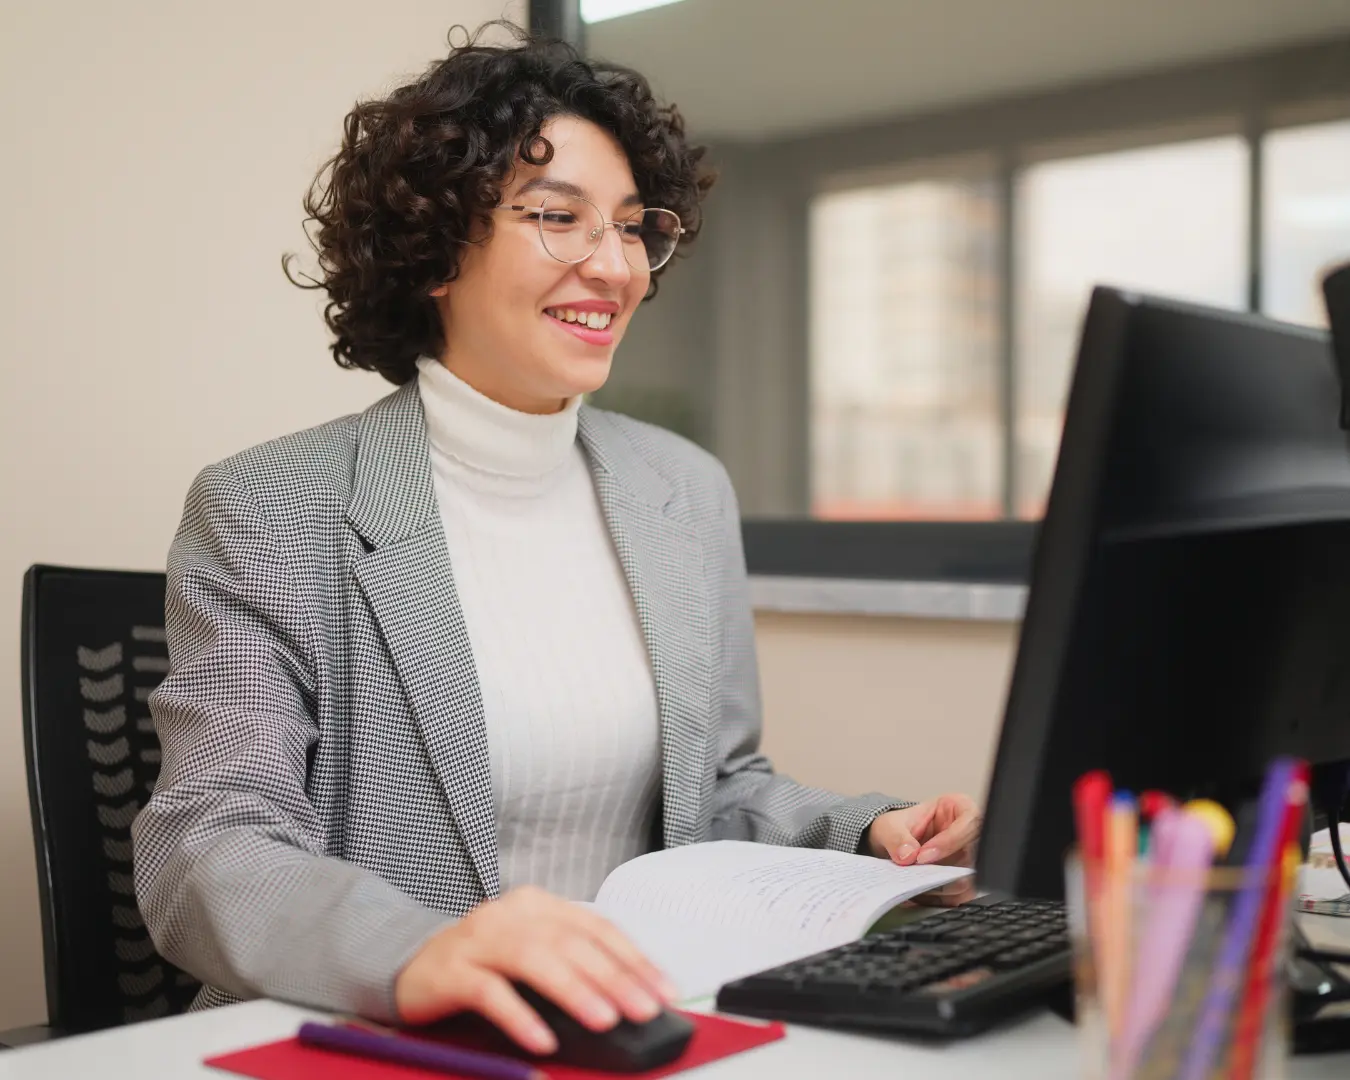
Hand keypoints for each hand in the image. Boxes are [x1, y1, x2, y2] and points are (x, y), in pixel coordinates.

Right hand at [394, 886, 677, 1054]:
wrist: (409, 964)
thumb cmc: (482, 964)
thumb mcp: (530, 955)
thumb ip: (571, 966)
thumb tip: (628, 1001)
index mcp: (538, 904)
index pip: (597, 927)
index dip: (635, 958)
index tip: (665, 989)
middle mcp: (510, 914)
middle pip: (571, 941)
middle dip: (615, 977)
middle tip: (645, 1008)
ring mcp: (478, 939)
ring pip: (535, 959)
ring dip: (575, 991)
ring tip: (606, 1020)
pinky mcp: (450, 970)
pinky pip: (490, 992)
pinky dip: (521, 1016)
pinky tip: (543, 1039)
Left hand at [865, 794, 981, 905]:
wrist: (890, 846)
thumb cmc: (897, 827)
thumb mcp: (889, 826)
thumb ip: (896, 837)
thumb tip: (908, 855)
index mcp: (959, 808)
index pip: (969, 823)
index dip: (949, 842)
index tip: (923, 856)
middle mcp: (969, 835)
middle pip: (975, 855)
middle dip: (946, 871)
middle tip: (919, 879)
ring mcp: (967, 860)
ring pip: (969, 880)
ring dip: (942, 889)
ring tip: (915, 889)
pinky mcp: (961, 881)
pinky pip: (958, 896)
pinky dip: (938, 899)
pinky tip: (918, 896)